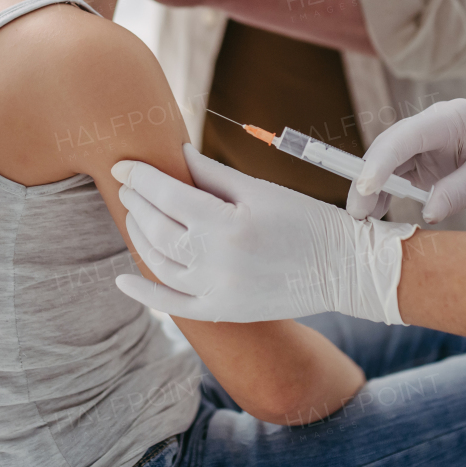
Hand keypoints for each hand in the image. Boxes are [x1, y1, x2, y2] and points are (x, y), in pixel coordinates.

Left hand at [111, 145, 416, 323]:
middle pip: (157, 229)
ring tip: (134, 214)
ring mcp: (217, 292)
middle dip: (137, 202)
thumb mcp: (260, 190)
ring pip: (159, 264)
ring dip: (138, 236)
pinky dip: (144, 293)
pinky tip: (123, 278)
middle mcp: (217, 263)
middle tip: (128, 184)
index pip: (168, 196)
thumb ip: (212, 174)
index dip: (141, 177)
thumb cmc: (305, 219)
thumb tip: (174, 154)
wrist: (343, 268)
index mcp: (228, 225)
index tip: (124, 164)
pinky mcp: (223, 312)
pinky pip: (173, 305)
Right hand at [346, 99, 465, 223]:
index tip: (366, 188)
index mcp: (451, 118)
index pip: (405, 137)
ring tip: (362, 217)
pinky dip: (387, 193)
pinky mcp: (430, 163)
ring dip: (372, 188)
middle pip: (389, 149)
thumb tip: (427, 212)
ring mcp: (429, 144)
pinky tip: (377, 212)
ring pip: (389, 163)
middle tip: (356, 212)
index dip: (381, 162)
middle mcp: (434, 127)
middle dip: (367, 178)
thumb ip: (459, 191)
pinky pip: (401, 176)